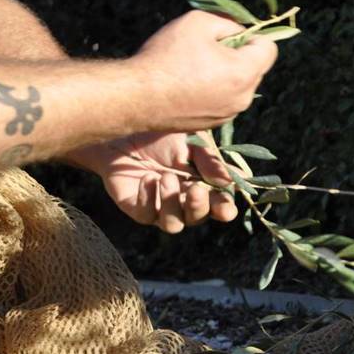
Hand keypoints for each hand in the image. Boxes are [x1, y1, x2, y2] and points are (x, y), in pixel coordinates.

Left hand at [74, 132, 236, 233]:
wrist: (123, 128)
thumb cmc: (161, 134)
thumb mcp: (192, 142)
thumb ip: (210, 162)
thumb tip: (230, 181)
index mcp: (201, 186)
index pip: (218, 207)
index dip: (224, 210)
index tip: (226, 209)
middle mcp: (181, 202)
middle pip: (196, 218)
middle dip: (199, 206)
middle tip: (195, 188)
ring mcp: (158, 207)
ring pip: (173, 225)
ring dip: (172, 204)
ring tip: (166, 177)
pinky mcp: (136, 207)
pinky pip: (146, 215)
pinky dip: (149, 197)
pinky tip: (147, 177)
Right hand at [134, 11, 277, 130]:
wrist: (138, 97)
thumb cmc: (167, 57)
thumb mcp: (198, 22)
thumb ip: (228, 23)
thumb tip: (239, 32)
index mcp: (244, 73)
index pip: (269, 49)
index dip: (252, 36)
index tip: (229, 35)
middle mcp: (242, 99)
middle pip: (255, 68)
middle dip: (239, 55)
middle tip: (207, 49)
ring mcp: (228, 115)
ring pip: (239, 86)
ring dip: (225, 73)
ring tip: (194, 67)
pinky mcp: (214, 125)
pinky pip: (223, 100)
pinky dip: (213, 90)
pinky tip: (188, 84)